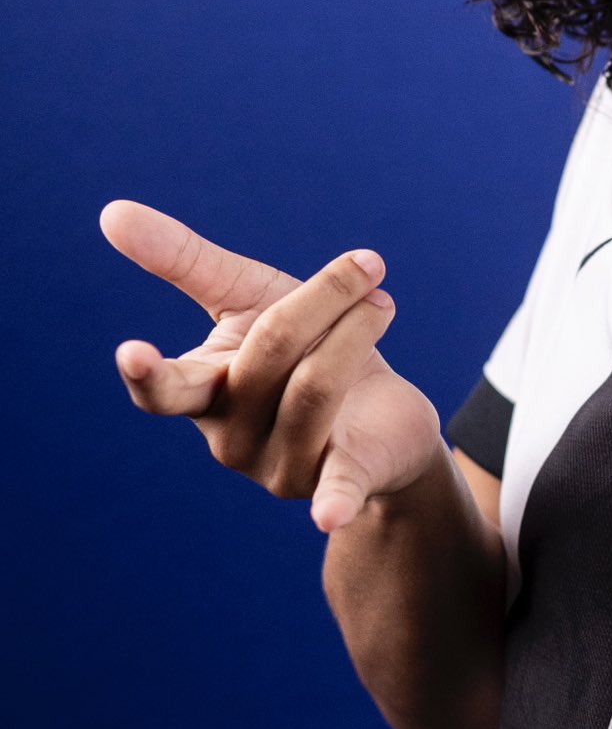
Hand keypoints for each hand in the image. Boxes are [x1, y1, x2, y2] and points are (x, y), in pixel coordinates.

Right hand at [100, 200, 444, 532]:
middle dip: (321, 300)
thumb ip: (185, 260)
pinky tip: (328, 515)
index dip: (149, 374)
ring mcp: (281, 465)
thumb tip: (111, 213)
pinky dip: (332, 502)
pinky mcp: (335, 480)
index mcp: (205, 391)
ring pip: (315, 387)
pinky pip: (333, 490)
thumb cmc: (306, 347)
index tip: (133, 352)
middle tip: (367, 265)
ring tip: (383, 300)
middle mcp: (232, 436)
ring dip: (358, 331)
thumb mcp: (250, 296)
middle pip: (268, 356)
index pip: (168, 389)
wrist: (382, 414)